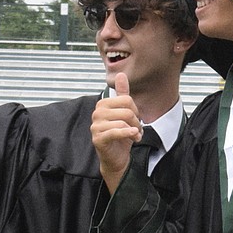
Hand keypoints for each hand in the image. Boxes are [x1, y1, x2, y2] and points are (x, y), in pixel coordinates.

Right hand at [90, 71, 141, 191]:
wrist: (116, 158)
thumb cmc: (120, 136)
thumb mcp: (124, 113)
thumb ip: (122, 94)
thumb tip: (121, 74)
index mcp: (103, 105)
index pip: (126, 100)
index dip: (136, 110)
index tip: (136, 120)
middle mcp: (97, 113)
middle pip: (126, 110)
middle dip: (136, 121)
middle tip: (137, 130)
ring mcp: (96, 126)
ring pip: (123, 121)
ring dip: (134, 130)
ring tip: (135, 136)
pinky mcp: (98, 139)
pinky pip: (116, 132)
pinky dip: (128, 133)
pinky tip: (133, 136)